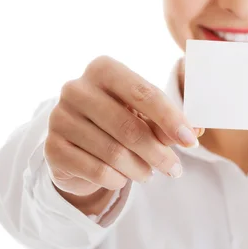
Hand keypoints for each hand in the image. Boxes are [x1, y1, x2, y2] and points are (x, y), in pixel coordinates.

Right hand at [44, 56, 201, 211]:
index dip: (171, 119)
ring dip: (140, 169)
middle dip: (159, 152)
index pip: (144, 93)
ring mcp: (60, 117)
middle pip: (129, 127)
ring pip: (113, 153)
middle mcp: (76, 88)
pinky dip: (117, 179)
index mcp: (103, 69)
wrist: (77, 145)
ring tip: (149, 173)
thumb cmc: (120, 121)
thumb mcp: (146, 115)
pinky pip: (96, 170)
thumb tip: (196, 130)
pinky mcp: (52, 148)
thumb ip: (170, 121)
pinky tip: (122, 178)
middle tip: (175, 170)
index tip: (192, 141)